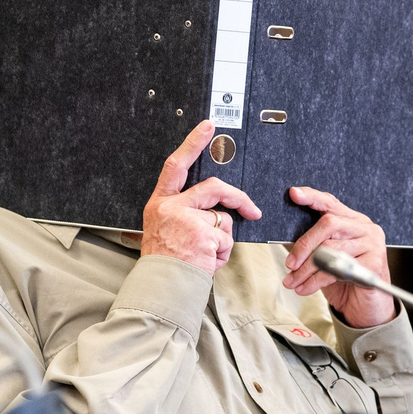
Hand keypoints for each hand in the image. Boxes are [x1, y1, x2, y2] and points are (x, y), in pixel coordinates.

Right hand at [141, 121, 261, 275]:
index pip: (176, 165)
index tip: (208, 127)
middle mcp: (171, 207)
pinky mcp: (203, 234)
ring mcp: (187, 220)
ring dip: (222, 240)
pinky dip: (222, 254)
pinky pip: (226, 239)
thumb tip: (219, 211)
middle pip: (213, 188)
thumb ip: (186, 213)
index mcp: (160, 203)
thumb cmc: (165, 263)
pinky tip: (205, 262)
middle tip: (252, 210)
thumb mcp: (165, 230)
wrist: (161, 286)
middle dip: (237, 198)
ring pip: (223, 220)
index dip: (193, 143)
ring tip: (203, 255)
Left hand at [282, 187, 394, 327]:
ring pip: (330, 249)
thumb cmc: (345, 279)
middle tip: (289, 264)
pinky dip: (315, 281)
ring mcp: (372, 244)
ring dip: (306, 269)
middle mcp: (365, 228)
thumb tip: (285, 237)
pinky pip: (337, 269)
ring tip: (293, 281)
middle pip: (328, 224)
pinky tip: (305, 288)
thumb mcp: (326, 257)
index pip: (330, 202)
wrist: (367, 309)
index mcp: (352, 220)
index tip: (293, 193)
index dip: (311, 197)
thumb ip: (312, 243)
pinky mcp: (374, 263)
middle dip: (304, 244)